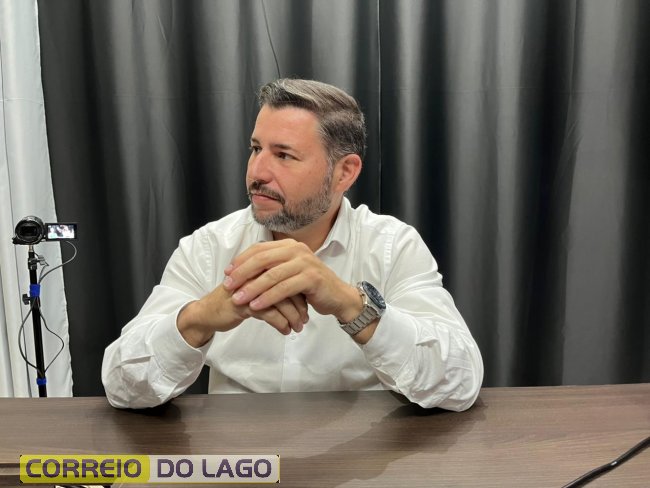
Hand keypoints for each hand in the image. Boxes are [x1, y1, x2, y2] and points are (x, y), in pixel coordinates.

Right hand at [177, 284, 308, 346]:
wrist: (208, 313)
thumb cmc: (234, 302)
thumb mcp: (255, 290)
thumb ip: (272, 286)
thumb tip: (298, 294)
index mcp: (260, 268)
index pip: (288, 276)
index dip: (300, 292)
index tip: (308, 306)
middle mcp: (256, 275)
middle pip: (287, 287)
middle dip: (300, 305)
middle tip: (306, 319)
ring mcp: (250, 288)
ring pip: (280, 301)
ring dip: (292, 316)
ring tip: (298, 327)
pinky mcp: (244, 303)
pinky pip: (269, 313)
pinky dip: (281, 323)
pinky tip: (285, 331)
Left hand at [222, 239, 362, 322]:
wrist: (337, 296)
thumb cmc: (310, 285)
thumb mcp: (289, 272)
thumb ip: (271, 268)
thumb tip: (241, 271)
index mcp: (289, 245)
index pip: (259, 249)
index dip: (241, 260)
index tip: (227, 273)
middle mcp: (297, 250)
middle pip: (262, 259)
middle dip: (242, 273)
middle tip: (228, 286)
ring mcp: (305, 263)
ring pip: (272, 275)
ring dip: (252, 288)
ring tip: (238, 299)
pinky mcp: (311, 278)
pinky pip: (284, 288)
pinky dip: (267, 298)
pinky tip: (256, 306)